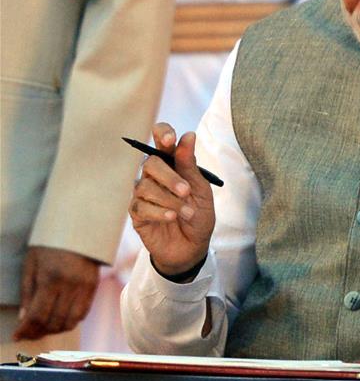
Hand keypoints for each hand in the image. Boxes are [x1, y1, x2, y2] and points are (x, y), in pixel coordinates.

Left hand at [13, 247, 99, 340]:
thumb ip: (27, 292)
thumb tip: (24, 319)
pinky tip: (60, 318)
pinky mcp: (94, 287)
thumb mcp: (31, 264)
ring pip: (70, 322)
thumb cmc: (50, 244)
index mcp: (51, 279)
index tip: (17, 336)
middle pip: (54, 321)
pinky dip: (70, 321)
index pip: (38, 315)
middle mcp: (71, 286)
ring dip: (55, 329)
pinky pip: (83, 313)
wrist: (80, 228)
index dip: (26, 330)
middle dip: (39, 332)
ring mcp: (85, 287)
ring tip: (44, 327)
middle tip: (29, 333)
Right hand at [129, 123, 214, 275]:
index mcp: (172, 164)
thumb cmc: (198, 215)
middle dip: (170, 177)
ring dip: (169, 200)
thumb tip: (188, 136)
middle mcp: (154, 176)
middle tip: (186, 191)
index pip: (160, 140)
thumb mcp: (201, 190)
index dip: (162, 133)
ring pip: (145, 186)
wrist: (193, 247)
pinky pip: (140, 206)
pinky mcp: (137, 213)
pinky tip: (171, 217)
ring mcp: (143, 194)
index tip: (169, 140)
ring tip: (187, 212)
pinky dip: (158, 211)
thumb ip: (190, 165)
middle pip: (150, 163)